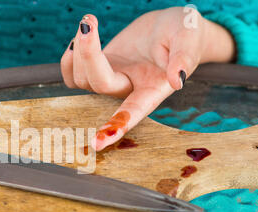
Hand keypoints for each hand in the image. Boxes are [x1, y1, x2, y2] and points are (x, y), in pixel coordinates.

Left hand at [60, 7, 234, 150]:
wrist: (172, 26)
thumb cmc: (185, 33)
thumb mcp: (189, 36)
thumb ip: (184, 58)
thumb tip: (177, 81)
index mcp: (152, 89)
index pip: (132, 112)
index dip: (116, 127)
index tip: (97, 143)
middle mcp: (128, 89)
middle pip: (99, 84)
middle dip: (88, 54)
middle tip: (89, 22)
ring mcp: (111, 79)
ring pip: (81, 79)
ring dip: (78, 50)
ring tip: (89, 21)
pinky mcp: (99, 68)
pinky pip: (72, 75)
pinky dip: (68, 59)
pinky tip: (77, 40)